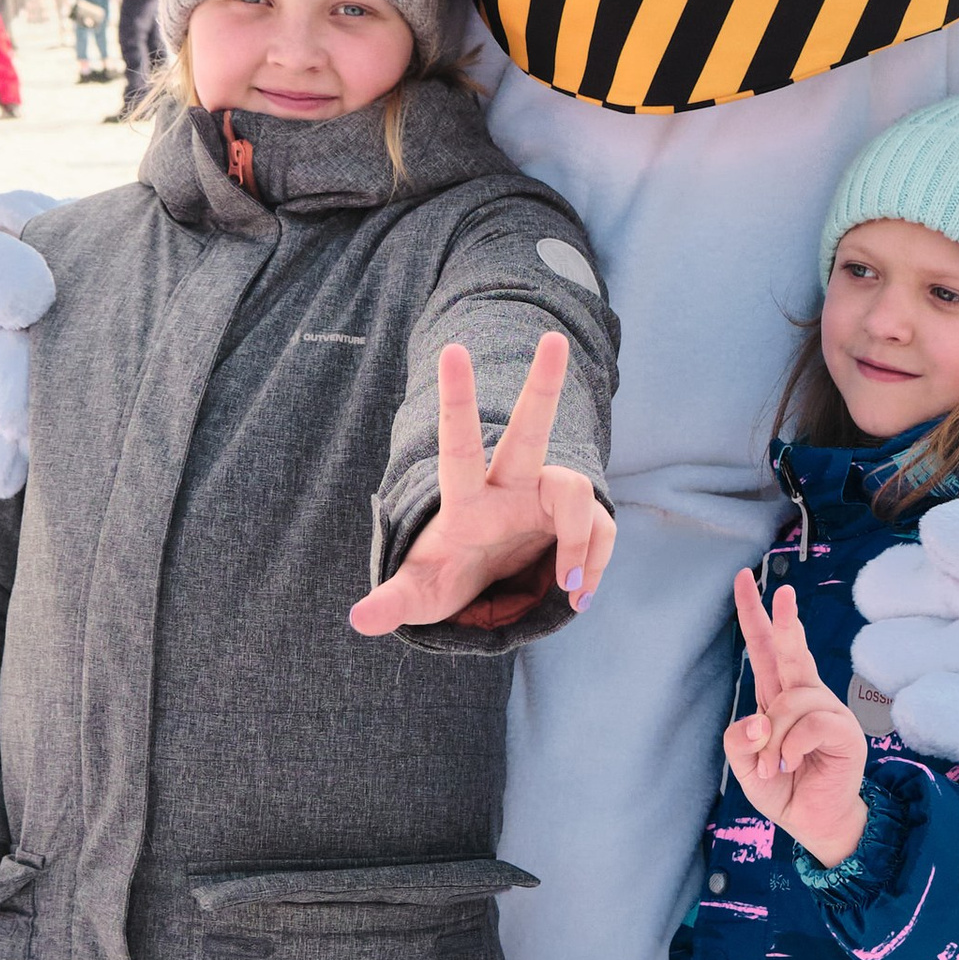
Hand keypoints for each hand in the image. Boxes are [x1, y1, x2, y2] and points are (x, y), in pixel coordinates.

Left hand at [349, 331, 615, 635]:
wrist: (486, 589)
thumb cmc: (445, 578)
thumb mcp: (420, 594)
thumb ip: (393, 603)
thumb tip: (358, 620)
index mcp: (466, 499)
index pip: (459, 444)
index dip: (457, 399)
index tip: (453, 351)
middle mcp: (508, 486)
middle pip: (529, 431)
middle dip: (543, 385)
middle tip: (553, 339)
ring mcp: (544, 498)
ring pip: (577, 492)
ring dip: (579, 542)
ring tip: (569, 587)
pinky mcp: (575, 518)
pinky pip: (599, 530)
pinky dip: (595, 565)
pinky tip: (578, 595)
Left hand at [723, 571, 868, 867]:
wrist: (814, 823)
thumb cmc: (782, 788)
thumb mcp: (745, 766)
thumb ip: (739, 740)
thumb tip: (759, 721)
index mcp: (778, 696)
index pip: (765, 647)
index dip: (754, 613)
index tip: (743, 578)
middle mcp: (804, 696)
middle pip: (791, 650)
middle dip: (784, 620)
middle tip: (783, 593)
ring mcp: (827, 711)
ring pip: (790, 701)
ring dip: (772, 738)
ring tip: (772, 767)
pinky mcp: (844, 731)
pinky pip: (811, 722)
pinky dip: (791, 745)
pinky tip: (789, 763)